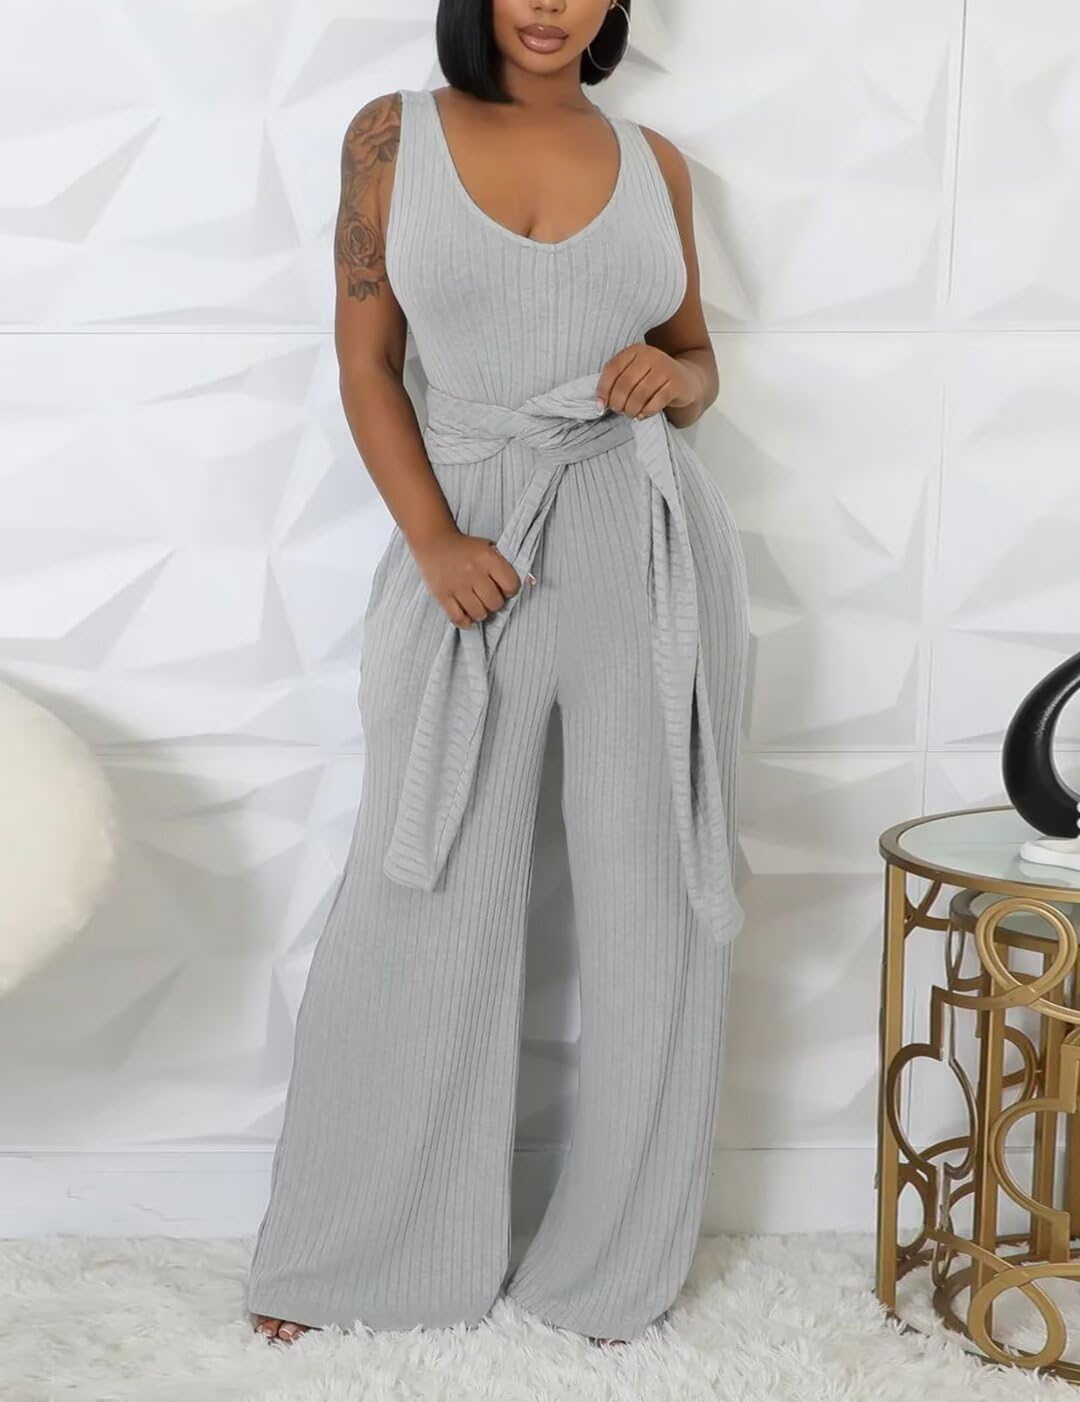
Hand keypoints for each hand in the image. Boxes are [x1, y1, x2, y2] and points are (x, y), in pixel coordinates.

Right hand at [414, 525, 532, 627]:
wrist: (434, 542)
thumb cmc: (467, 549)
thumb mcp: (490, 550)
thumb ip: (508, 566)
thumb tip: (532, 583)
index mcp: (487, 558)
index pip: (511, 586)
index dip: (509, 590)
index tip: (503, 587)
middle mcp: (473, 572)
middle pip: (495, 603)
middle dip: (494, 603)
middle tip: (488, 596)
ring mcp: (456, 586)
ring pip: (479, 614)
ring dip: (481, 613)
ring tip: (477, 604)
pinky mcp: (442, 596)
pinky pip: (459, 619)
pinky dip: (466, 621)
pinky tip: (467, 613)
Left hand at [595, 344, 699, 419]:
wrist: (686, 380)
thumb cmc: (653, 379)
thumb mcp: (635, 374)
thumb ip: (617, 383)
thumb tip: (600, 404)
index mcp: (635, 350)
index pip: (612, 369)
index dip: (603, 389)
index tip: (601, 405)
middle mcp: (650, 356)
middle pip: (624, 384)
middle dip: (617, 403)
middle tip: (619, 411)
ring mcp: (665, 369)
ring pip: (639, 395)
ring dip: (631, 409)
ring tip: (630, 413)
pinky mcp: (676, 384)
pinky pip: (655, 403)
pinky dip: (645, 412)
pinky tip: (642, 414)